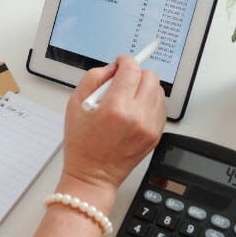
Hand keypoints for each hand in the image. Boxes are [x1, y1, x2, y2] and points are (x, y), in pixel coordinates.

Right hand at [62, 56, 165, 197]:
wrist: (93, 176)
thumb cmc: (82, 144)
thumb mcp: (74, 105)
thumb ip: (93, 78)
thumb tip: (112, 68)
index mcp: (116, 107)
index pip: (131, 70)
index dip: (125, 61)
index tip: (121, 62)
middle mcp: (137, 116)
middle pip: (150, 77)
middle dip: (136, 73)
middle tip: (124, 80)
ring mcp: (149, 127)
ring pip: (159, 91)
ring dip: (145, 87)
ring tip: (129, 96)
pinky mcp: (155, 135)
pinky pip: (161, 108)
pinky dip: (150, 102)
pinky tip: (136, 108)